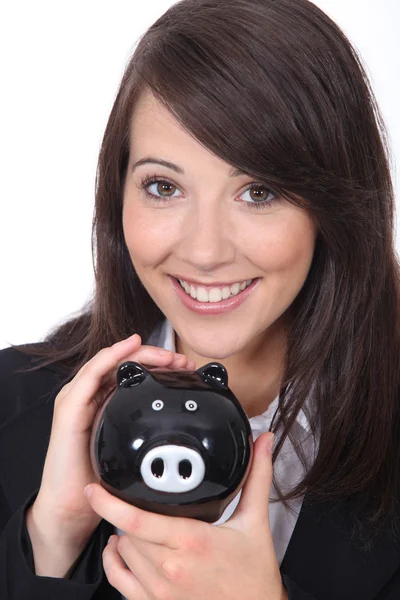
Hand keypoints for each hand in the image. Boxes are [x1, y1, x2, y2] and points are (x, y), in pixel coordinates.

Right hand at [28, 334, 195, 551]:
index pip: (132, 372)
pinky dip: (111, 356)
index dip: (159, 365)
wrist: (71, 507)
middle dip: (155, 356)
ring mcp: (77, 399)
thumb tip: (181, 429)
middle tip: (182, 361)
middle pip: (124, 363)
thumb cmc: (99, 479)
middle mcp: (90, 396)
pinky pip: (92, 374)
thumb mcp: (131, 450)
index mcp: (104, 402)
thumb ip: (147, 433)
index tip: (185, 369)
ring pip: (110, 361)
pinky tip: (129, 349)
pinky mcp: (69, 407)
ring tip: (166, 356)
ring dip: (139, 353)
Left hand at [85, 431, 287, 599]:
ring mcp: (160, 592)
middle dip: (127, 513)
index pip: (136, 520)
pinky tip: (119, 550)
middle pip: (127, 533)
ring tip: (138, 523)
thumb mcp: (256, 523)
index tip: (94, 488)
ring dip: (125, 535)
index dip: (108, 503)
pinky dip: (114, 563)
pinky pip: (120, 583)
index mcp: (191, 542)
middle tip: (137, 499)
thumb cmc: (255, 575)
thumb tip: (262, 441)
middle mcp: (170, 569)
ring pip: (124, 554)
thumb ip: (256, 478)